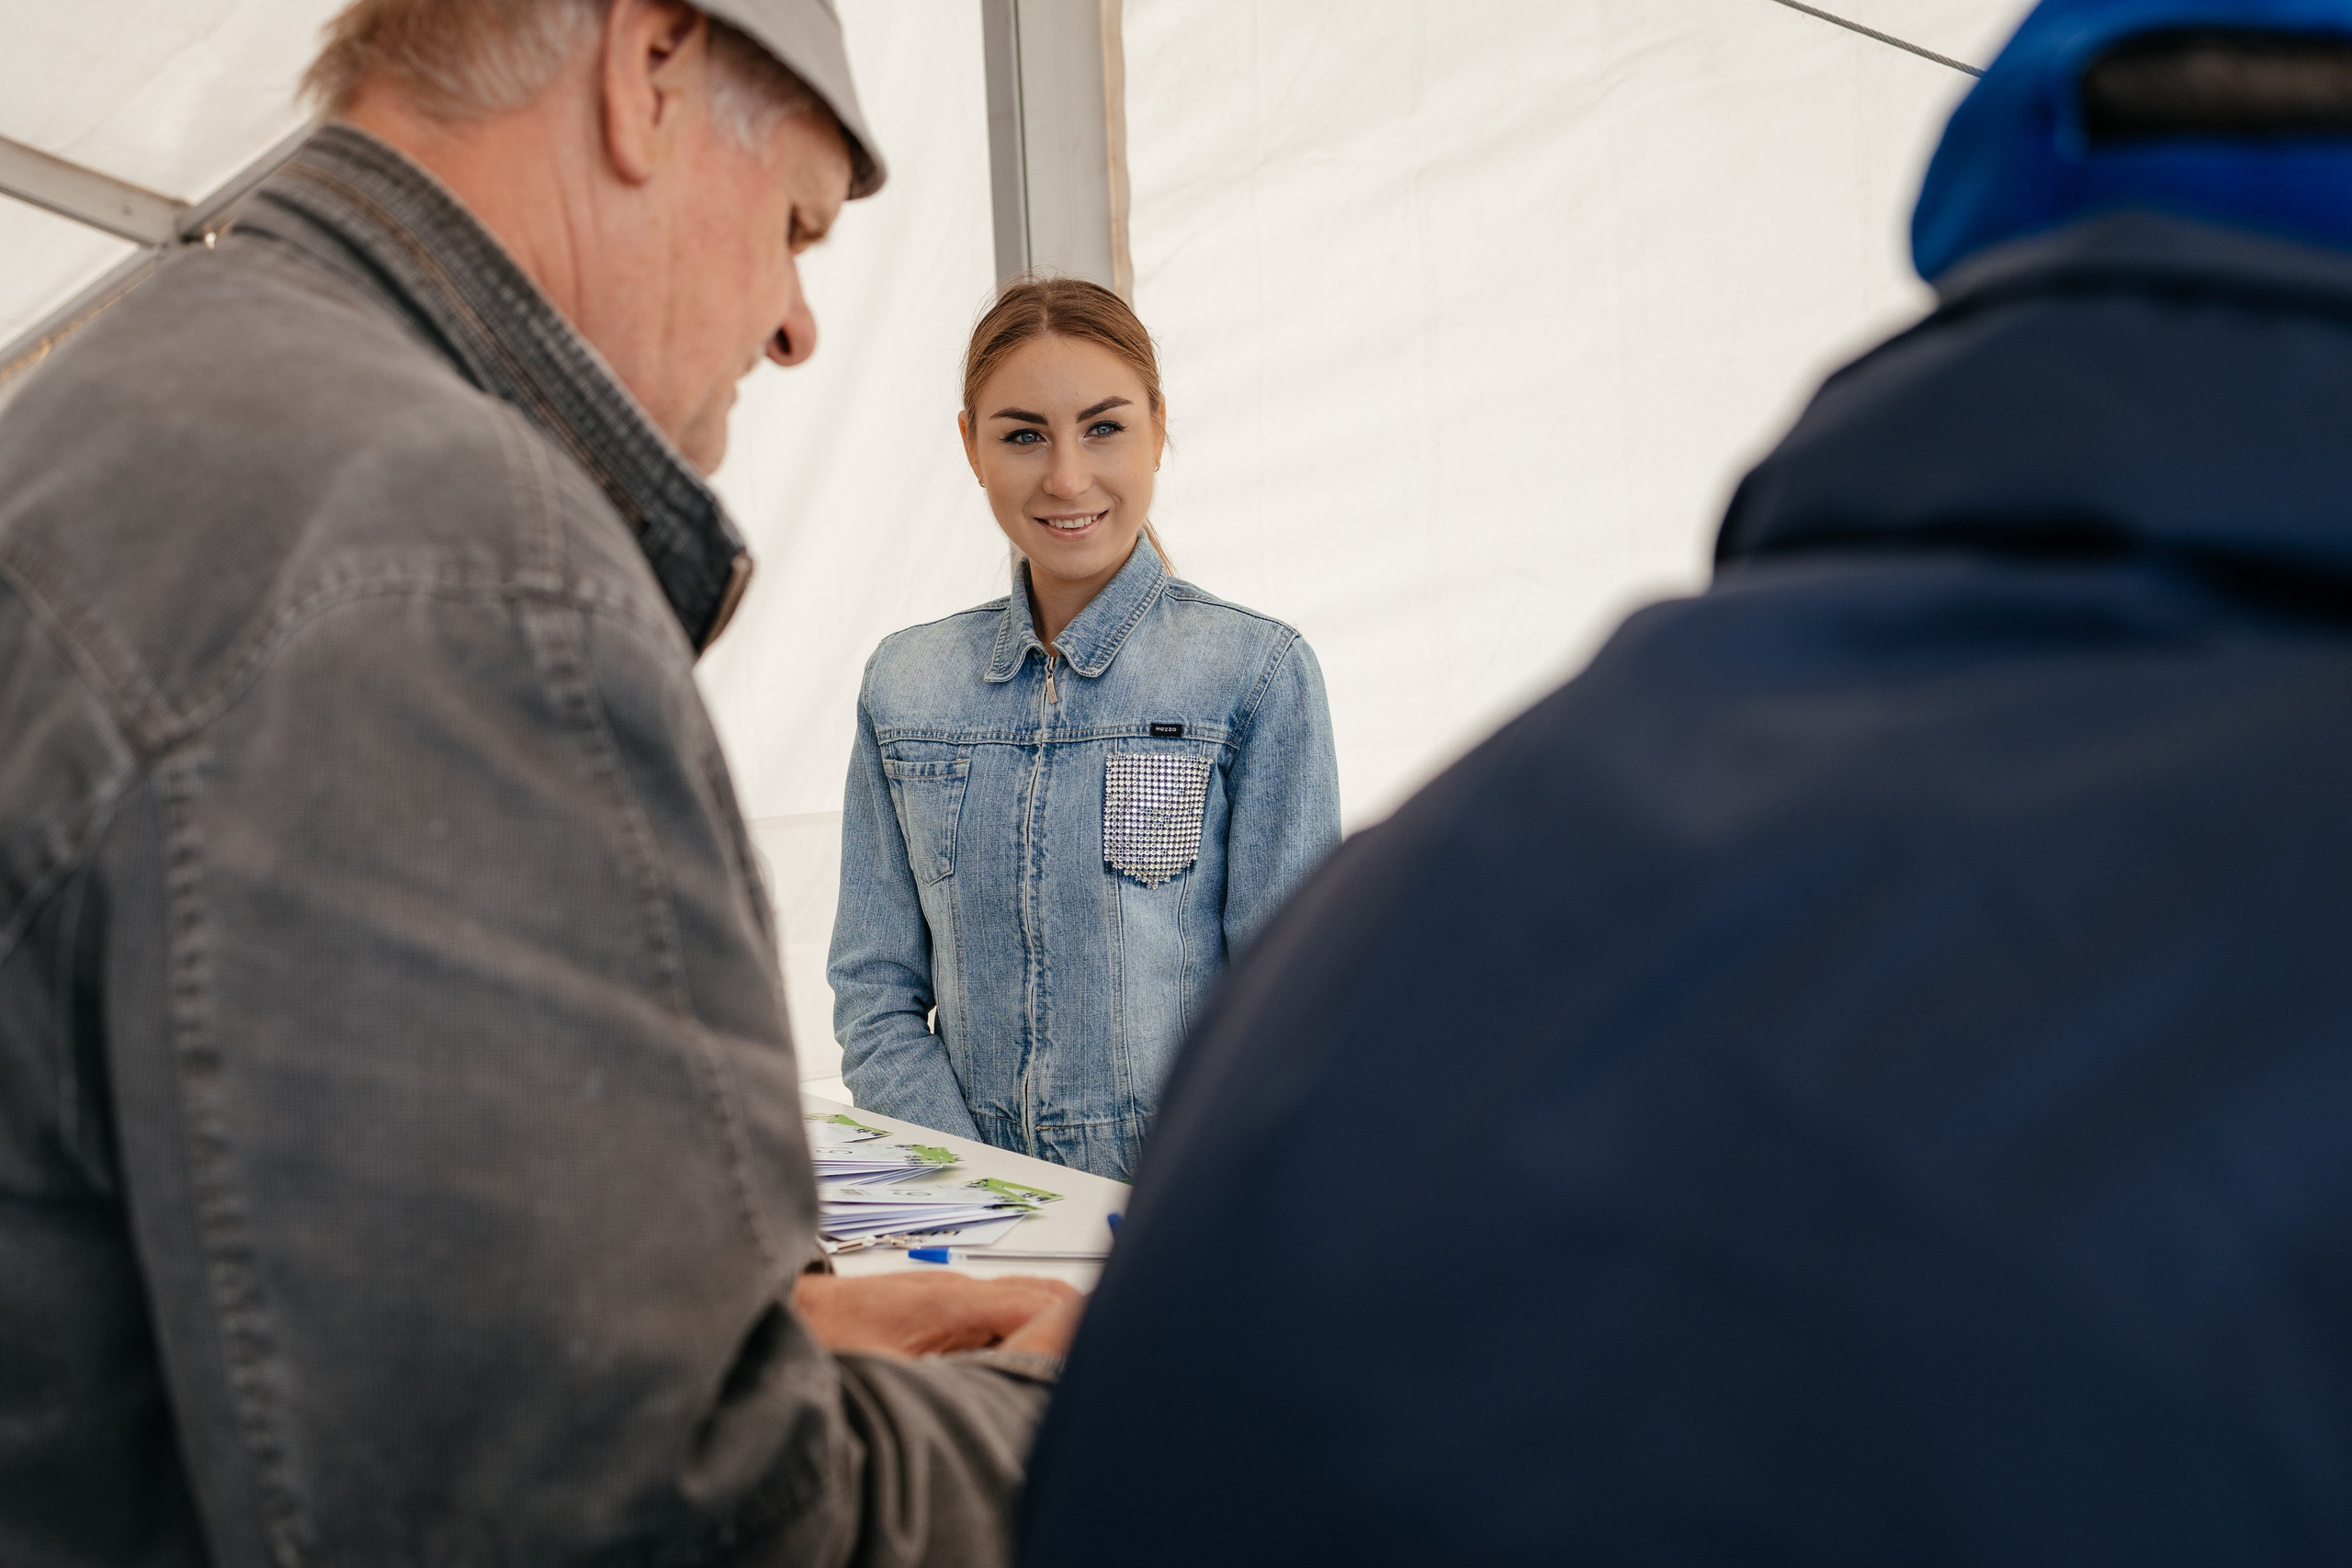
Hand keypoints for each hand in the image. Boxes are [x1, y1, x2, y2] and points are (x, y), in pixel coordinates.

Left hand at [794, 1270, 1079, 1356]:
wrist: (787, 1310)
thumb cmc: (828, 1339)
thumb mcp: (899, 1375)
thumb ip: (961, 1375)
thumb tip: (1006, 1384)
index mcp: (958, 1300)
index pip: (1045, 1302)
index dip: (1082, 1326)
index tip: (1103, 1354)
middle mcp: (960, 1287)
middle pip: (1044, 1293)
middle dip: (1078, 1322)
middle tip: (1101, 1363)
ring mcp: (950, 1290)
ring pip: (1024, 1298)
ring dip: (1051, 1325)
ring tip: (1071, 1366)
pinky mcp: (939, 1303)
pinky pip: (999, 1307)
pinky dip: (1024, 1327)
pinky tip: (1023, 1361)